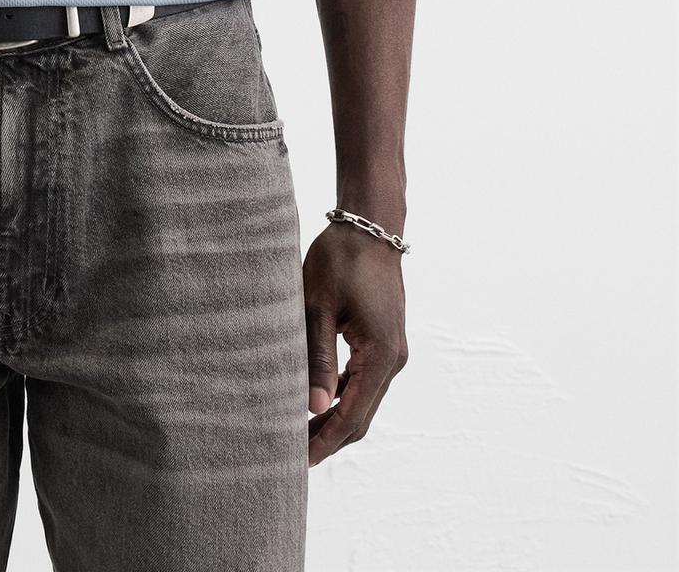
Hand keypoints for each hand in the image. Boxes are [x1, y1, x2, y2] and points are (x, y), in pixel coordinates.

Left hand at [301, 221, 408, 465]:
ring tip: (298, 432)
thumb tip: (313, 407)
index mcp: (381, 355)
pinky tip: (315, 400)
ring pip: (363, 400)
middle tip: (292, 455)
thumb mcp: (319, 306)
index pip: (353, 415)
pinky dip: (342, 396)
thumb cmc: (341, 259)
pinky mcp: (383, 341)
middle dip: (329, 437)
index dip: (327, 441)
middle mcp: (393, 359)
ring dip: (334, 418)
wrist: (369, 225)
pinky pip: (363, 380)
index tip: (300, 461)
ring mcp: (391, 351)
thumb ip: (318, 357)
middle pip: (362, 415)